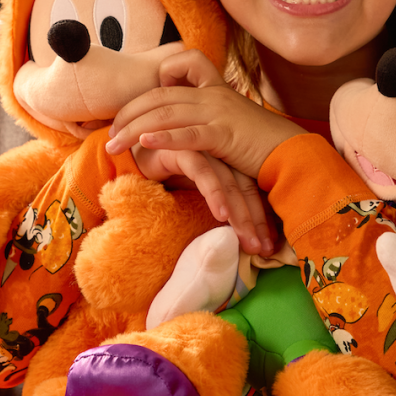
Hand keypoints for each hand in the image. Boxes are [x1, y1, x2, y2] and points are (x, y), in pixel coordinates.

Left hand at [108, 50, 304, 178]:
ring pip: (165, 113)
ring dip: (133, 130)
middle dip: (128, 114)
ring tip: (113, 145)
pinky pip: (188, 134)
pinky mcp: (224, 135)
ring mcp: (218, 112)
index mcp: (214, 88)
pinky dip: (163, 138)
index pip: (180, 64)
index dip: (156, 80)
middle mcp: (213, 94)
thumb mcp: (230, 123)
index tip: (136, 108)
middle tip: (108, 135)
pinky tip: (143, 144)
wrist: (293, 155)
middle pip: (159, 95)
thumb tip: (185, 128)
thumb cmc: (260, 144)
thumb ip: (207, 119)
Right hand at [133, 144, 274, 255]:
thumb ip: (211, 199)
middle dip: (255, 221)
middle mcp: (219, 151)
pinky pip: (203, 171)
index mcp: (226, 159)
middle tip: (263, 250)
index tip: (270, 246)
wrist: (125, 150)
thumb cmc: (161, 171)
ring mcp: (202, 146)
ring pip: (229, 182)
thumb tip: (233, 232)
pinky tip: (221, 215)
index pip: (251, 189)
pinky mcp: (182, 145)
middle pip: (245, 187)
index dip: (261, 218)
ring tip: (248, 242)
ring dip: (240, 215)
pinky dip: (214, 193)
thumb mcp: (191, 188)